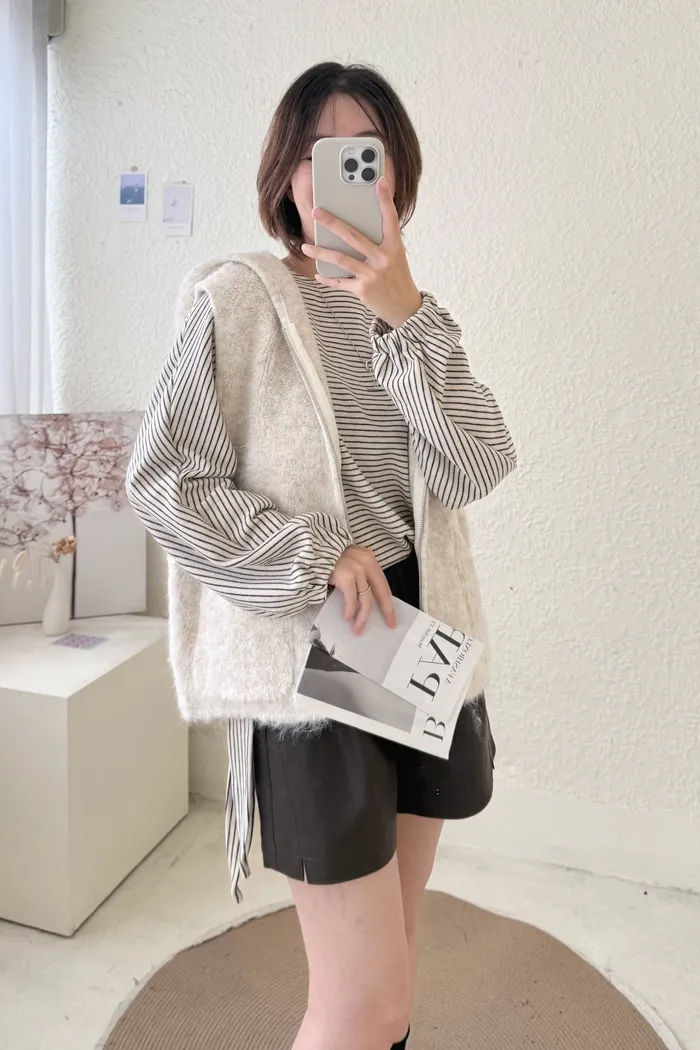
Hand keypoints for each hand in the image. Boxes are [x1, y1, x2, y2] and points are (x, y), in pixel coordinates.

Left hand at [301, 177, 422, 328]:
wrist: (405, 309)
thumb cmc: (397, 278)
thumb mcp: (396, 257)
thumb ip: (381, 243)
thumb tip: (355, 230)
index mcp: (394, 247)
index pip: (390, 218)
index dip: (385, 199)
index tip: (380, 181)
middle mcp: (383, 258)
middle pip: (353, 236)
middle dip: (332, 223)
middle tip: (316, 212)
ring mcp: (372, 274)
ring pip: (340, 259)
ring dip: (320, 252)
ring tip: (306, 247)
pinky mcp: (363, 290)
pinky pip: (340, 281)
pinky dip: (328, 278)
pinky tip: (318, 274)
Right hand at [329, 545, 396, 635]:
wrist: (310, 551)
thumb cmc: (327, 559)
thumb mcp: (350, 563)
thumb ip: (360, 576)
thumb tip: (366, 600)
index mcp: (369, 559)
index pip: (383, 584)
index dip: (388, 602)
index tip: (392, 615)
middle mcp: (366, 563)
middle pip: (381, 592)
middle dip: (387, 611)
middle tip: (389, 625)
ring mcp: (357, 569)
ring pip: (366, 599)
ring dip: (363, 617)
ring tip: (358, 629)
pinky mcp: (346, 576)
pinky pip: (352, 599)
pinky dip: (350, 611)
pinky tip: (347, 618)